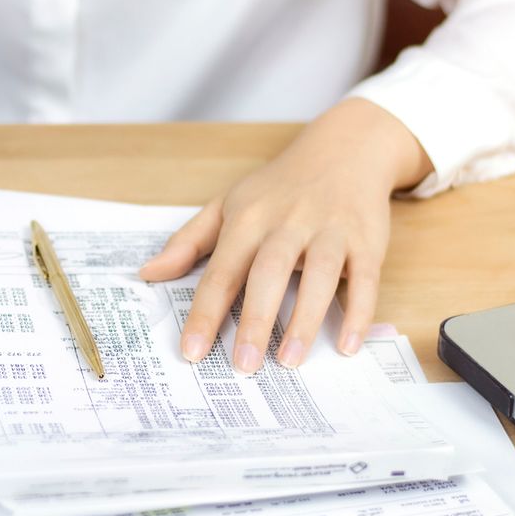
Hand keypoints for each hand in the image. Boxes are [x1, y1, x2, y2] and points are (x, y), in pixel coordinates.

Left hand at [139, 98, 431, 372]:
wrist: (344, 149)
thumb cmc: (278, 188)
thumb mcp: (227, 204)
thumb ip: (188, 242)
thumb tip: (147, 273)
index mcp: (248, 218)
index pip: (221, 271)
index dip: (204, 312)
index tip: (191, 352)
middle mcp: (288, 223)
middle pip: (269, 272)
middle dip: (254, 320)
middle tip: (243, 366)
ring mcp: (330, 230)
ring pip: (320, 274)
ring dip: (305, 319)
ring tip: (289, 361)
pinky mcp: (367, 239)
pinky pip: (365, 277)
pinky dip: (359, 311)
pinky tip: (348, 344)